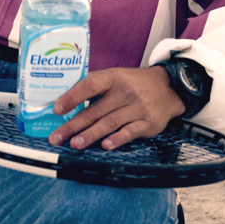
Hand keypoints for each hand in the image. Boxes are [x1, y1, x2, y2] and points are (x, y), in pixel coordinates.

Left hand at [48, 66, 185, 150]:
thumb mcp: (115, 77)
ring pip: (110, 123)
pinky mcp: (148, 123)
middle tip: (56, 137)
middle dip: (73, 125)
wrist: (168, 88)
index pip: (90, 85)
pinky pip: (130, 132)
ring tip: (74, 144)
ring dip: (90, 135)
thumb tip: (64, 100)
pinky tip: (104, 146)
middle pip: (96, 110)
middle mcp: (125, 91)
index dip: (72, 97)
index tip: (56, 109)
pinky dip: (117, 139)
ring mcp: (138, 107)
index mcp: (113, 77)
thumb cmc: (133, 84)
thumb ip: (94, 86)